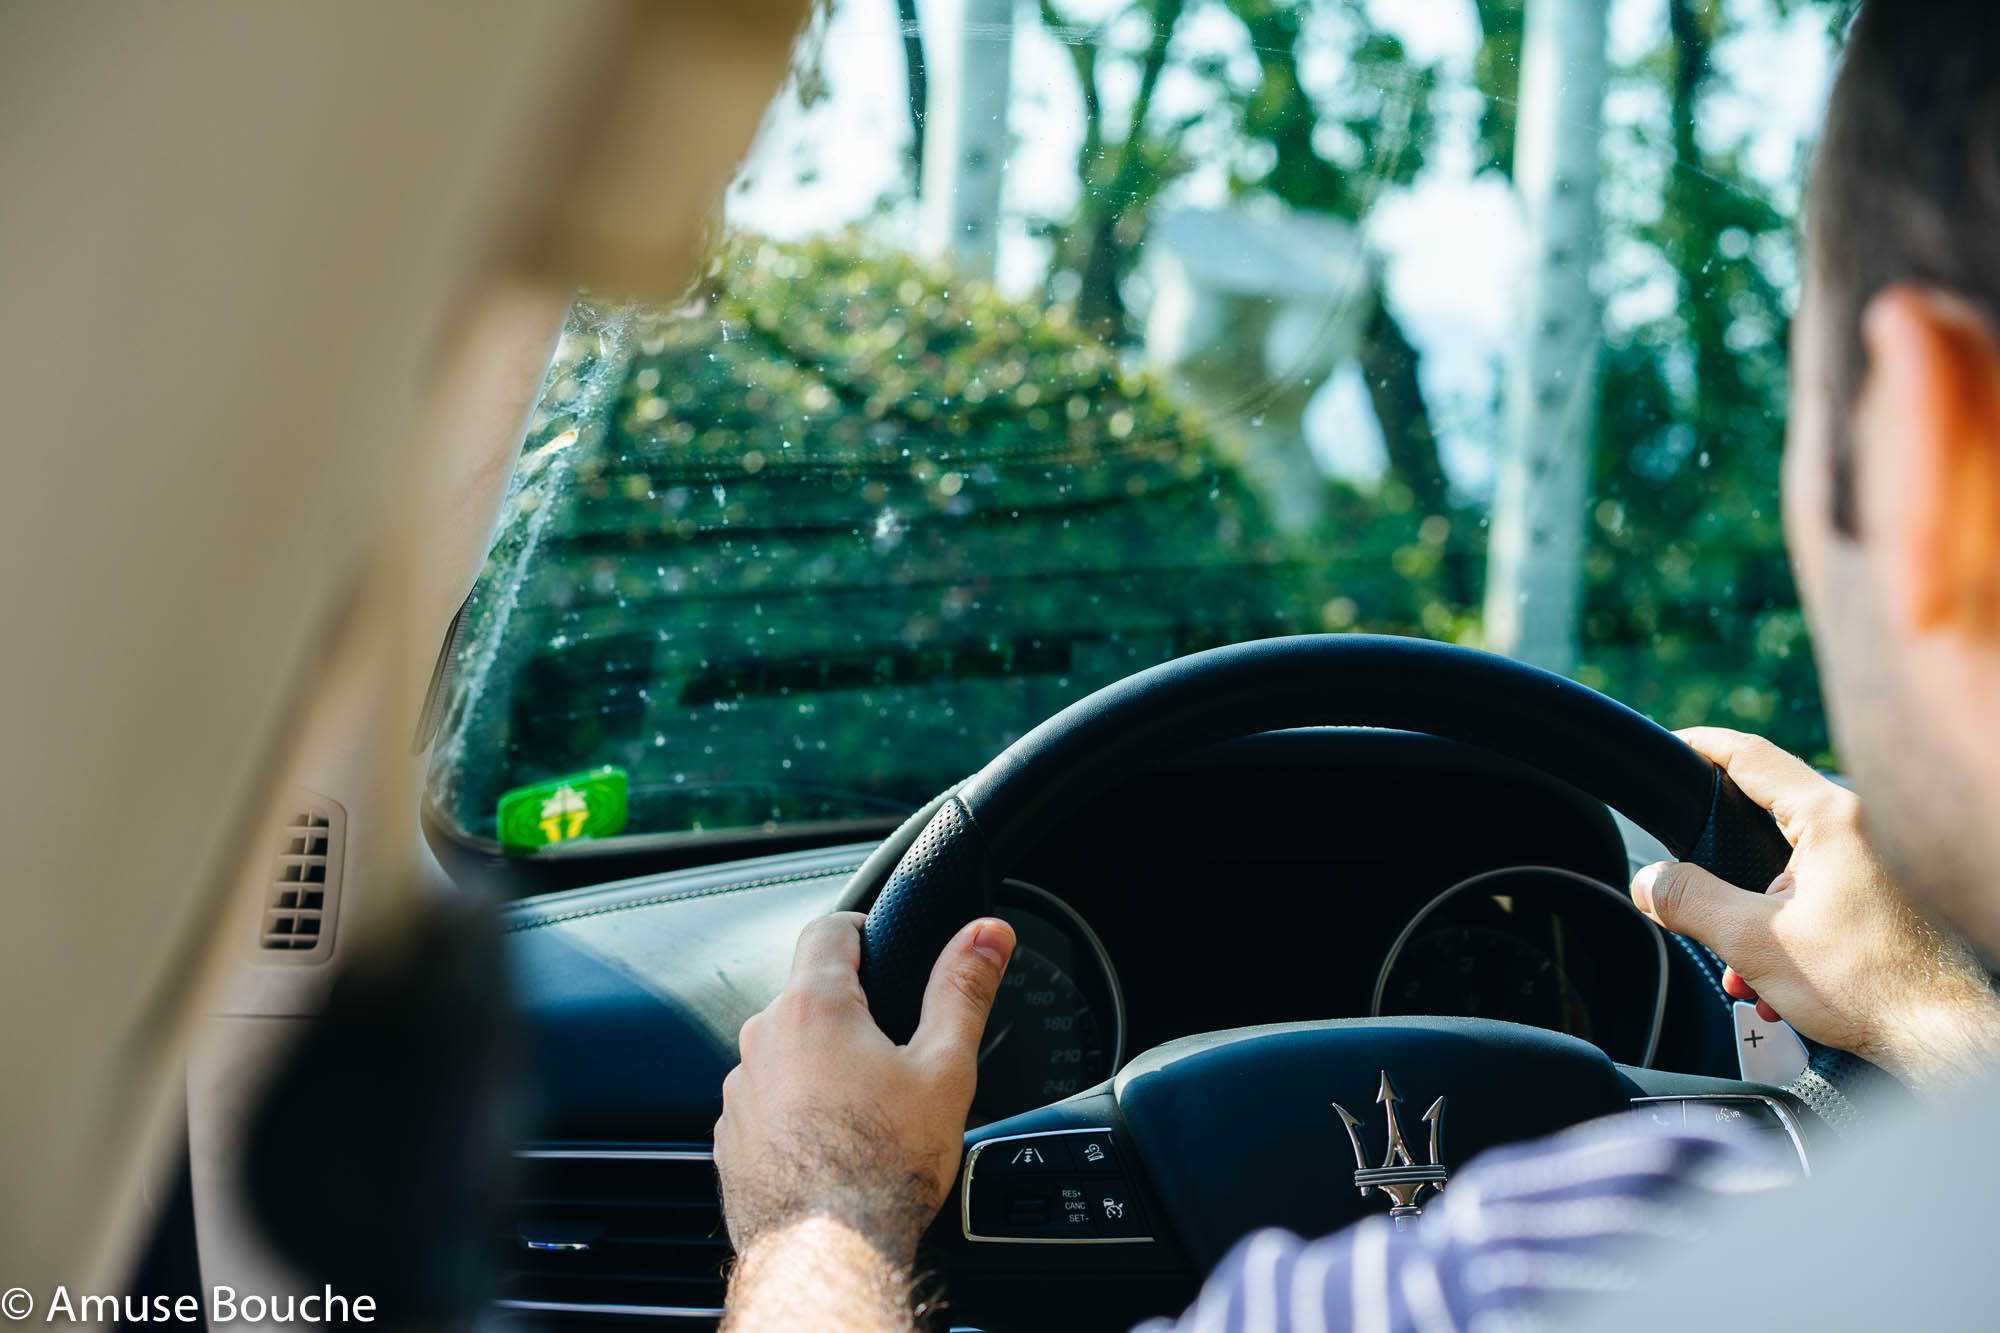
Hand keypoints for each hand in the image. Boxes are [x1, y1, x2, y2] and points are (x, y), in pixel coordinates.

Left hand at [714, 911, 1015, 1268]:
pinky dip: (796, 1110)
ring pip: (785, 1052)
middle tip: (895, 1048)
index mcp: (814, 1006)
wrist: (827, 1252)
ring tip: (868, 1106)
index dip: (861, 928)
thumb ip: (963, 990)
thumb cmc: (884, 1165)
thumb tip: (986, 933)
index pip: (827, 928)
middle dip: (849, 1010)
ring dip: (819, 1062)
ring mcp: (741, 1090)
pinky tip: (834, 1142)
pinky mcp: (731, 1137)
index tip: (882, 945)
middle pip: (807, 995)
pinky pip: (767, 1102)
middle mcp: (762, 1039)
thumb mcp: (945, 1068)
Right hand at [1630, 727, 1999, 1089]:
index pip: (1752, 756)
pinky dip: (1788, 930)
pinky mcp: (1888, 892)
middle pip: (1765, 820)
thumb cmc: (1870, 987)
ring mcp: (1880, 859)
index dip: (1702, 746)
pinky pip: (1819, 893)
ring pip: (1789, 870)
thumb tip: (1650, 881)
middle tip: (1693, 894)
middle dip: (1722, 872)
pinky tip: (1776, 983)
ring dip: (1754, 919)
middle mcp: (1863, 827)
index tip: (1672, 746)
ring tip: (1743, 972)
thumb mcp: (1755, 941)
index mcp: (1832, 819)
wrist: (1945, 1037)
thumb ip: (1689, 901)